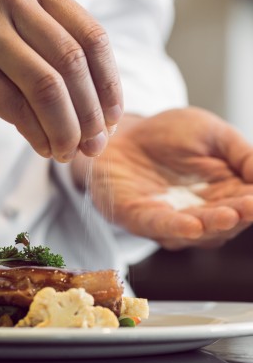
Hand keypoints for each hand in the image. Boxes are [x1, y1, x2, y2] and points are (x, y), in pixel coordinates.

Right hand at [0, 0, 121, 161]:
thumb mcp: (14, 52)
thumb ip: (54, 70)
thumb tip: (101, 120)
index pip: (92, 38)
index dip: (109, 85)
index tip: (112, 120)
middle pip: (74, 62)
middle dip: (91, 114)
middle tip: (95, 147)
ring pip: (49, 85)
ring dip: (67, 129)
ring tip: (67, 153)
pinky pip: (18, 106)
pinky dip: (38, 134)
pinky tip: (43, 148)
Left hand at [73, 107, 252, 248]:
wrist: (122, 132)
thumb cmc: (167, 133)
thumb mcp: (211, 134)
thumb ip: (242, 154)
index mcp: (223, 193)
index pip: (246, 203)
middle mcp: (199, 212)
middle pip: (225, 222)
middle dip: (239, 215)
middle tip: (249, 207)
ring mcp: (169, 220)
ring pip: (195, 231)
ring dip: (211, 225)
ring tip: (228, 216)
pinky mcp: (139, 218)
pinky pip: (158, 226)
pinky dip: (174, 227)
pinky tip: (192, 225)